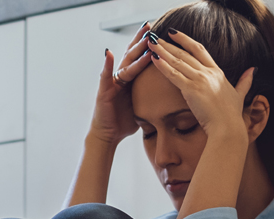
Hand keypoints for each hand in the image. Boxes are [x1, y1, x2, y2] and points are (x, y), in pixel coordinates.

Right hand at [88, 22, 155, 145]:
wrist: (107, 136)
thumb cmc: (122, 123)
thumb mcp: (141, 108)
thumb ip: (150, 99)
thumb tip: (170, 100)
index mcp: (130, 81)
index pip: (140, 60)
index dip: (148, 48)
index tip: (158, 35)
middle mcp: (120, 78)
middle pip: (132, 56)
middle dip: (142, 41)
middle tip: (150, 27)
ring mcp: (111, 83)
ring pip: (125, 63)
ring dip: (134, 50)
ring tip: (142, 38)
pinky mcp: (104, 91)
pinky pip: (105, 76)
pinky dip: (107, 64)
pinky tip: (108, 53)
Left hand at [145, 29, 256, 140]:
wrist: (228, 127)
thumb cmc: (232, 115)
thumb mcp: (240, 94)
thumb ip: (245, 81)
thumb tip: (253, 70)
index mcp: (217, 72)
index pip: (199, 49)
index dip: (185, 40)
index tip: (174, 33)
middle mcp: (208, 73)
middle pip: (185, 53)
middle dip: (169, 44)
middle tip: (156, 37)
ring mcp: (200, 80)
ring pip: (177, 61)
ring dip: (162, 51)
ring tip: (151, 44)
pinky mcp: (191, 90)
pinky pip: (174, 75)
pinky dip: (163, 66)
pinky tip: (153, 59)